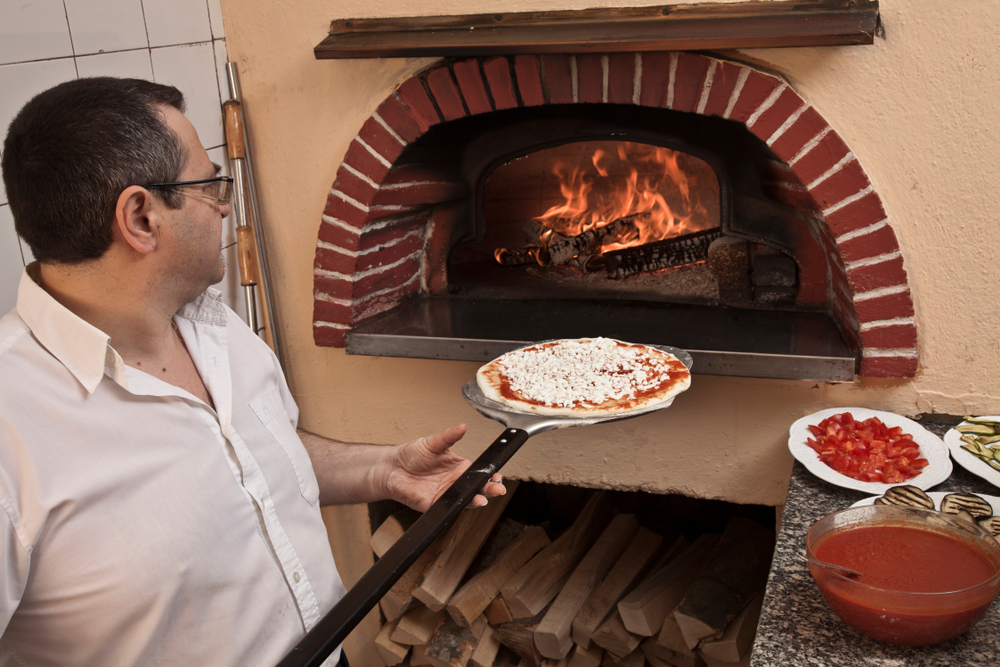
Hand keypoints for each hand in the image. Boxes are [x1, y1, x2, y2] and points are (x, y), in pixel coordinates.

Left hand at [385, 424, 505, 511]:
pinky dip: (457, 507)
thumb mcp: (432, 442)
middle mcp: (455, 481)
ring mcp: (446, 494)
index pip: (479, 472)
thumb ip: (449, 436)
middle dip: (489, 490)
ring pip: (466, 500)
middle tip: (497, 489)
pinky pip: (448, 507)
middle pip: (477, 488)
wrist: (392, 468)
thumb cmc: (411, 454)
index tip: (497, 475)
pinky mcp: (434, 504)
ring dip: (477, 500)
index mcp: (459, 466)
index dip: (490, 475)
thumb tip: (462, 426)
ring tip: (483, 498)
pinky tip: (464, 503)